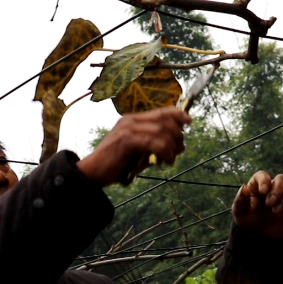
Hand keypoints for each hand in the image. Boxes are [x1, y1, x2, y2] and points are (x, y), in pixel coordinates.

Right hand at [77, 108, 191, 185]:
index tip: (190, 122)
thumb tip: (180, 146)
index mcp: (132, 119)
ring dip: (171, 148)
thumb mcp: (138, 152)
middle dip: (177, 136)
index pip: (161, 111)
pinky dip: (164, 152)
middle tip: (178, 151)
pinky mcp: (127, 140)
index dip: (179, 114)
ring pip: (162, 131)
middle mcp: (130, 120)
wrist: (92, 172)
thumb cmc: (114, 164)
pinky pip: (154, 142)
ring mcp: (128, 129)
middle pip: (165, 120)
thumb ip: (155, 146)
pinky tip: (163, 161)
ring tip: (169, 160)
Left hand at [232, 171, 282, 238]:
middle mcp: (274, 189)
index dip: (265, 180)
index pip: (263, 175)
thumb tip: (245, 187)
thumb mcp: (239, 212)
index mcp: (258, 187)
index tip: (263, 192)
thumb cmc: (248, 220)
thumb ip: (241, 200)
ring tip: (276, 211)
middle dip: (278, 190)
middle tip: (269, 204)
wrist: (258, 236)